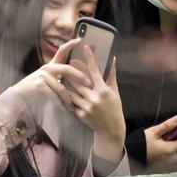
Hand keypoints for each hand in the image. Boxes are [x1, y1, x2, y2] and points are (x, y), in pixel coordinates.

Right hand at [11, 38, 91, 116]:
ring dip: (68, 98)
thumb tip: (76, 79)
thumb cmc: (35, 89)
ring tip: (73, 106)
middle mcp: (47, 68)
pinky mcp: (38, 85)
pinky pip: (53, 95)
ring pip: (61, 87)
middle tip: (89, 83)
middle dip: (79, 76)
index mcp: (51, 65)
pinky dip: (59, 103)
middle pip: (67, 69)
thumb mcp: (47, 80)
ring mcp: (42, 76)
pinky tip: (64, 108)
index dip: (70, 44)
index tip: (80, 39)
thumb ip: (58, 77)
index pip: (61, 51)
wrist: (19, 96)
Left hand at [68, 46, 125, 161]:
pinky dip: (69, 98)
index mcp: (104, 90)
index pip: (95, 71)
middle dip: (72, 71)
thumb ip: (112, 75)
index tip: (86, 47)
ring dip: (66, 85)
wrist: (111, 129)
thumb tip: (113, 59)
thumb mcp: (115, 91)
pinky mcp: (81, 114)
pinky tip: (64, 94)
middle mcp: (95, 98)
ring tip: (61, 77)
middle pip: (78, 80)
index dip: (90, 58)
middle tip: (67, 62)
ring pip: (72, 92)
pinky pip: (72, 103)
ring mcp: (87, 107)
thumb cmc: (114, 108)